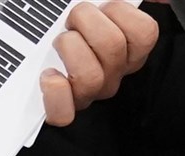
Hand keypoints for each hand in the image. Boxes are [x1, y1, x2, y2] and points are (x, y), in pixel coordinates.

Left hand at [40, 1, 158, 125]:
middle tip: (72, 19)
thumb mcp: (107, 12)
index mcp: (129, 51)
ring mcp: (88, 95)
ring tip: (60, 40)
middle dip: (86, 20)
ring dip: (69, 47)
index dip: (121, 12)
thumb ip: (131, 2)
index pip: (145, 34)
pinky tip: (49, 76)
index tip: (103, 6)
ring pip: (90, 77)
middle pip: (113, 48)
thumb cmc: (77, 30)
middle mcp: (112, 76)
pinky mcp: (62, 111)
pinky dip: (55, 93)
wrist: (39, 52)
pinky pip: (63, 115)